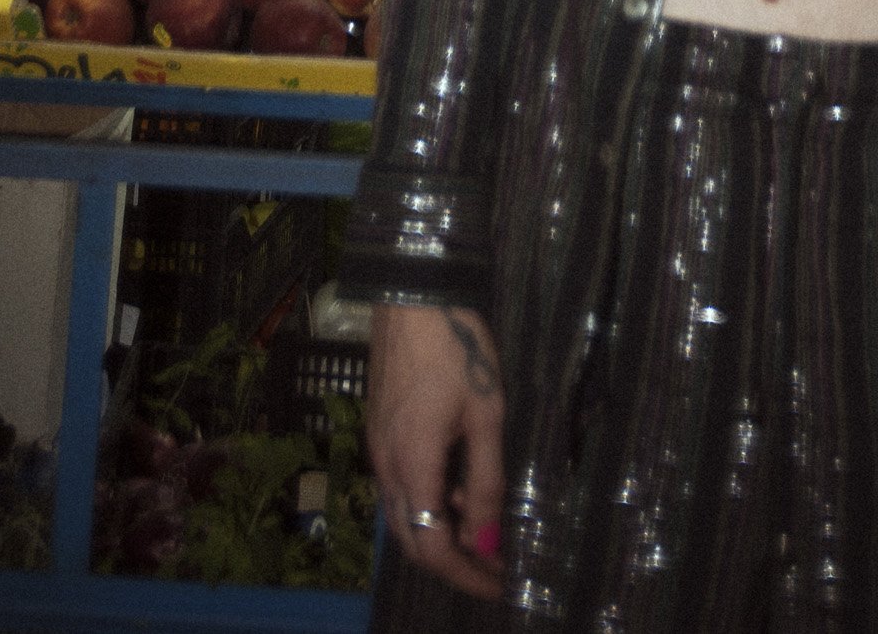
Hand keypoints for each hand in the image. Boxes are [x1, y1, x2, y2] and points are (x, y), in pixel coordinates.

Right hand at [368, 300, 506, 599]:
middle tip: (493, 567)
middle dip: (452, 563)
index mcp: (413, 466)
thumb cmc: (457, 348)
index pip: (431, 548)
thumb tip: (487, 542)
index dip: (465, 575)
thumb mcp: (485, 414)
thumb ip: (485, 482)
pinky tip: (458, 489)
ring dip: (439, 534)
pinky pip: (401, 488)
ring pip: (404, 516)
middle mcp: (386, 467)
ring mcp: (378, 450)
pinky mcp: (380, 432)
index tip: (499, 584)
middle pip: (412, 540)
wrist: (413, 293)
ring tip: (484, 531)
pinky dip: (428, 504)